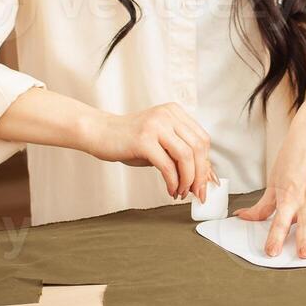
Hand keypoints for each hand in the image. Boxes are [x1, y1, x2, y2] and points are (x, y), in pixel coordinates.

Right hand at [78, 103, 215, 202]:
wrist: (99, 132)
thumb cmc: (128, 140)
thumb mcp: (159, 142)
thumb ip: (179, 153)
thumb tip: (202, 177)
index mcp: (175, 112)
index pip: (202, 139)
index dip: (206, 163)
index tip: (205, 183)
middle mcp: (168, 115)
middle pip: (198, 147)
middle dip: (201, 175)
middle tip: (197, 193)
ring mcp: (156, 125)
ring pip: (186, 156)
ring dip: (187, 180)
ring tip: (181, 192)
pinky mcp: (143, 139)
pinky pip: (167, 165)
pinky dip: (173, 182)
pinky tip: (170, 190)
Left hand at [235, 109, 305, 258]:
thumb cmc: (293, 155)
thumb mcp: (274, 180)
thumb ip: (263, 204)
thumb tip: (242, 217)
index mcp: (288, 195)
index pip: (278, 221)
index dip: (275, 238)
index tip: (272, 252)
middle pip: (304, 223)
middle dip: (303, 240)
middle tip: (303, 256)